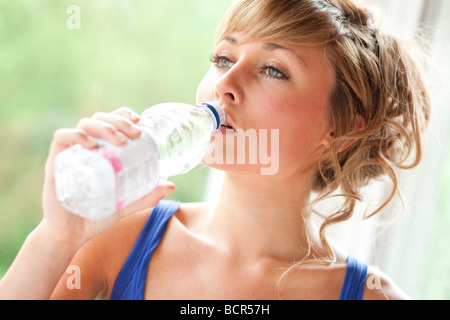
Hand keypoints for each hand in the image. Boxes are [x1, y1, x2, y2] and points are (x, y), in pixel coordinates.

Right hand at [41, 107, 175, 245]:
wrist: (71, 235)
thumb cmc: (97, 215)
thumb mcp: (127, 204)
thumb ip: (147, 195)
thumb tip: (172, 185)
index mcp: (100, 151)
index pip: (109, 121)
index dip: (123, 115)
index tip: (139, 121)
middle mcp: (85, 148)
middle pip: (99, 119)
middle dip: (119, 121)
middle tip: (135, 134)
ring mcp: (70, 154)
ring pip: (84, 124)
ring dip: (104, 126)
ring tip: (120, 140)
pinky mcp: (56, 163)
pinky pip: (61, 139)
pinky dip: (76, 135)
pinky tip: (92, 144)